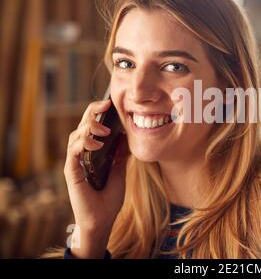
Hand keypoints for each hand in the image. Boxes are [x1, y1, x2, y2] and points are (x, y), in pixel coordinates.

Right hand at [63, 99, 129, 256]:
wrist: (102, 221)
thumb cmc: (108, 199)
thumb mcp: (119, 172)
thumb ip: (119, 155)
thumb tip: (125, 136)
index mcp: (91, 153)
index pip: (91, 127)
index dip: (97, 113)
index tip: (109, 104)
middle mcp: (80, 155)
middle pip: (82, 126)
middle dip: (92, 112)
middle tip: (105, 106)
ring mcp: (75, 162)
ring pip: (75, 135)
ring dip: (89, 128)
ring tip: (104, 130)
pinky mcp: (71, 172)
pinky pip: (73, 152)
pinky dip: (83, 144)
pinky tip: (95, 143)